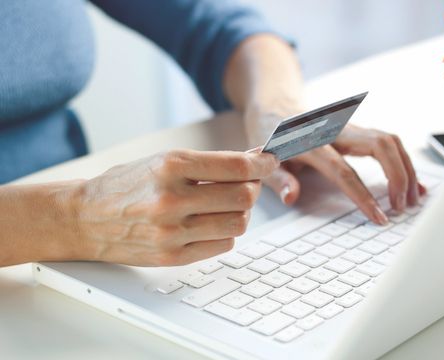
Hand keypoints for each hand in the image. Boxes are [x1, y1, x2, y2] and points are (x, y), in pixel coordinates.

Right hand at [73, 150, 278, 265]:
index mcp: (170, 166)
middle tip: (248, 183)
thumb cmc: (125, 185)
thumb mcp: (163, 160)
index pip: (235, 166)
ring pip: (237, 223)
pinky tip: (210, 223)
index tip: (268, 161)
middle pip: (243, 197)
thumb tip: (253, 157)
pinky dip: (225, 232)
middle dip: (253, 187)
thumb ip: (209, 162)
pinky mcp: (172, 257)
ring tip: (226, 205)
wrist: (84, 218)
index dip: (261, 163)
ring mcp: (172, 232)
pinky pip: (222, 245)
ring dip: (240, 212)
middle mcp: (171, 200)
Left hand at [245, 108, 424, 224]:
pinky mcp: (358, 130)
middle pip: (379, 145)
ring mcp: (350, 127)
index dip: (362, 195)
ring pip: (390, 140)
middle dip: (397, 176)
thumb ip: (278, 179)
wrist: (276, 110)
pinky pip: (388, 142)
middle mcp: (335, 130)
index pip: (343, 171)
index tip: (379, 216)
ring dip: (406, 168)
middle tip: (402, 206)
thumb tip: (292, 197)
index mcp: (311, 141)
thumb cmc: (271, 139)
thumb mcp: (265, 161)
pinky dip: (404, 161)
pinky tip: (414, 181)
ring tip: (413, 198)